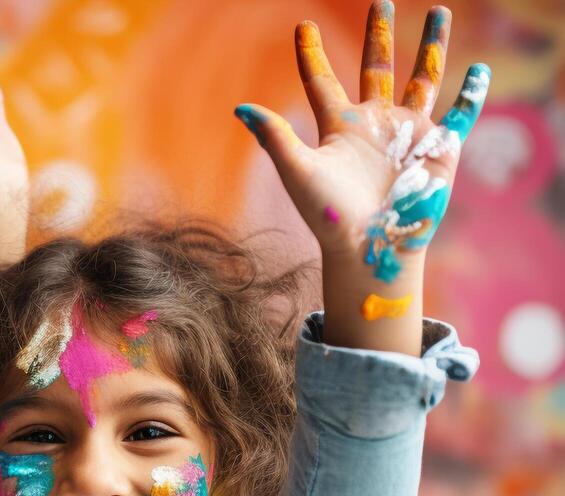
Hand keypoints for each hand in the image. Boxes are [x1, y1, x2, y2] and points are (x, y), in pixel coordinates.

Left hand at [234, 3, 488, 281]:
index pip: (321, 81)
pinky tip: (479, 70)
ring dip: (432, 47)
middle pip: (378, 68)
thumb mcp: (298, 170)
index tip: (303, 26)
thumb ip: (275, 136)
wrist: (369, 245)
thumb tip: (240, 108)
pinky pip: (461, 114)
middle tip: (382, 1)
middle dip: (380, 35)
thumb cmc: (329, 215)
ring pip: (423, 79)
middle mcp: (374, 124)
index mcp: (338, 126)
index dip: (311, 54)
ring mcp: (408, 132)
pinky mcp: (439, 147)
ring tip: (440, 12)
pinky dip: (472, 93)